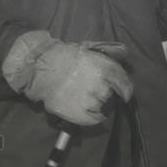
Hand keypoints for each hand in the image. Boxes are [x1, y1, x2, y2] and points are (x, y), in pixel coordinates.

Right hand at [3, 32, 133, 126]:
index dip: (126, 89)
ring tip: (81, 94)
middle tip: (90, 86)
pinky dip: (92, 117)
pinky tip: (83, 108)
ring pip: (101, 106)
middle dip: (103, 91)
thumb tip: (125, 53)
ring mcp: (89, 101)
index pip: (124, 83)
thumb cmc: (66, 56)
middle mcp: (100, 86)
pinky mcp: (79, 114)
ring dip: (95, 102)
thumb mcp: (90, 47)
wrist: (41, 68)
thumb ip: (110, 49)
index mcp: (105, 68)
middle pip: (109, 94)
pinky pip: (94, 120)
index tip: (125, 94)